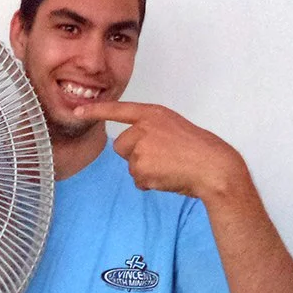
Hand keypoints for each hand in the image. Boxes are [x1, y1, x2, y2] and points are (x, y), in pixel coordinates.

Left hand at [75, 101, 247, 198]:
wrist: (213, 167)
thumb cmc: (199, 149)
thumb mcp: (173, 127)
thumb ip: (151, 130)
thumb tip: (132, 145)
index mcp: (153, 113)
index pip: (118, 110)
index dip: (96, 111)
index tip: (79, 111)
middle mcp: (144, 127)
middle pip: (120, 146)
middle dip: (134, 156)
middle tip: (161, 159)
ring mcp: (142, 146)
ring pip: (130, 165)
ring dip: (145, 171)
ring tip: (169, 167)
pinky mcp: (141, 166)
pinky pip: (138, 180)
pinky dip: (150, 183)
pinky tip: (168, 177)